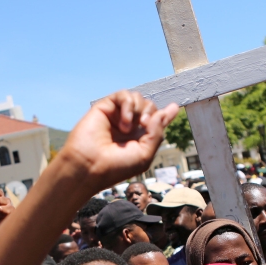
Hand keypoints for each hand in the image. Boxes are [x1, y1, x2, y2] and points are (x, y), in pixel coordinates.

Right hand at [62, 91, 177, 188]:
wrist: (90, 166)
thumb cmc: (116, 167)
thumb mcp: (145, 155)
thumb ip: (157, 133)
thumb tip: (163, 112)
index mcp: (139, 138)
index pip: (155, 121)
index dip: (165, 114)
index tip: (175, 107)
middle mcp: (129, 126)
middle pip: (149, 106)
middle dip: (152, 112)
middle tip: (144, 124)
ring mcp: (117, 116)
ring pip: (138, 98)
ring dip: (140, 109)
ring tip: (130, 127)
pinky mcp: (105, 108)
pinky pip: (123, 95)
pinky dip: (128, 105)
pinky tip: (124, 121)